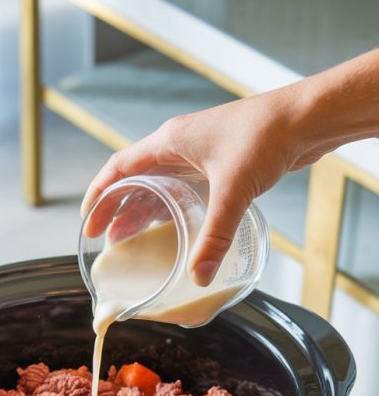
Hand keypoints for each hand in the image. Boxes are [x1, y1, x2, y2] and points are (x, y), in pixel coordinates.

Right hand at [81, 90, 306, 285]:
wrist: (306, 118)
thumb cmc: (266, 137)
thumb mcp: (233, 191)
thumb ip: (215, 236)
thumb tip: (199, 277)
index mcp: (170, 142)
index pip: (119, 167)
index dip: (99, 194)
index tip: (89, 220)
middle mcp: (179, 145)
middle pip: (135, 179)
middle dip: (118, 209)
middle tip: (106, 239)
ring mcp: (200, 153)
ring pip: (159, 184)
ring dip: (143, 210)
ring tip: (130, 239)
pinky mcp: (220, 162)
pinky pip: (183, 188)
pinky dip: (171, 208)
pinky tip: (173, 228)